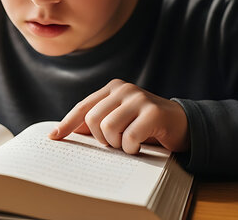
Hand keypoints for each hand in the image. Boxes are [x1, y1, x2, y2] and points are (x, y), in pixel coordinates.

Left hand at [48, 79, 188, 153]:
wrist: (184, 125)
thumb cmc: (146, 125)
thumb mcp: (119, 120)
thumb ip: (95, 123)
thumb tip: (63, 131)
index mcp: (112, 88)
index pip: (83, 106)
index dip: (67, 123)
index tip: (54, 137)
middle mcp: (124, 89)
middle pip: (92, 119)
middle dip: (100, 138)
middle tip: (114, 143)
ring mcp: (139, 98)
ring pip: (108, 127)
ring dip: (116, 144)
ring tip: (127, 144)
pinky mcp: (153, 112)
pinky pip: (129, 137)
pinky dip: (131, 148)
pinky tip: (139, 146)